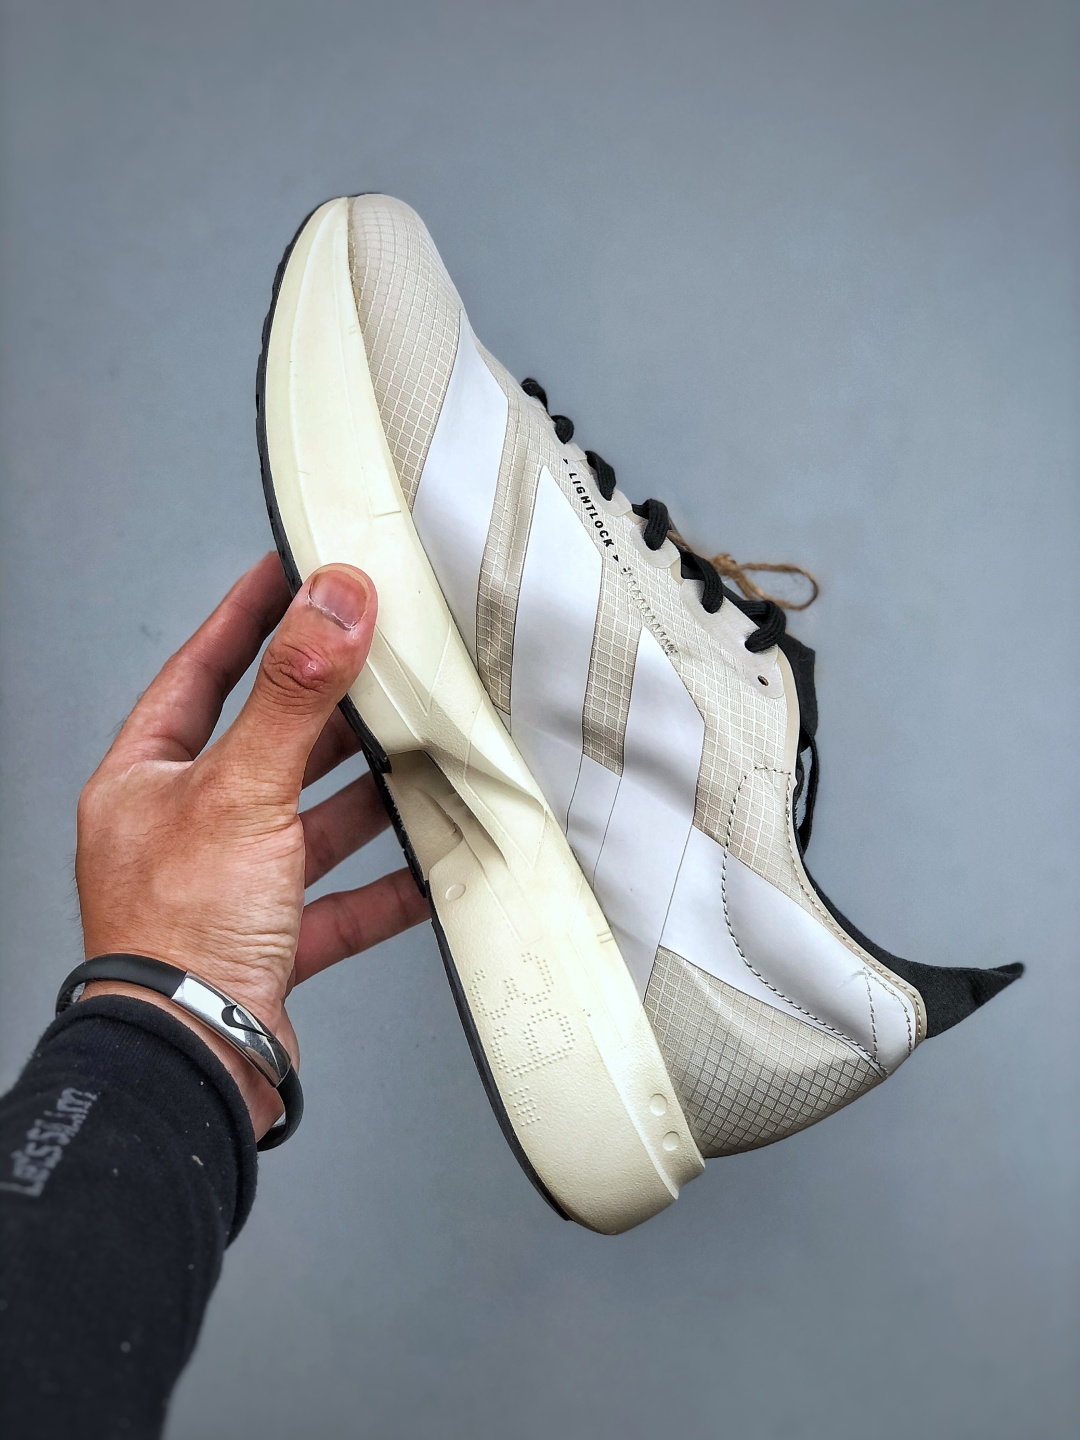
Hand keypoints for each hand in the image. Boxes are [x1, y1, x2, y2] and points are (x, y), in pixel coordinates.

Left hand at [75, 553, 428, 1137]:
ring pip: (310, 822)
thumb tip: (332, 602)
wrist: (192, 1064)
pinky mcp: (271, 942)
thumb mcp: (241, 792)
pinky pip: (342, 900)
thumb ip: (293, 694)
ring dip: (366, 797)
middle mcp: (183, 828)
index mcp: (148, 779)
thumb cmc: (179, 934)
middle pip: (267, 745)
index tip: (293, 571)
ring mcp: (228, 887)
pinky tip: (432, 866)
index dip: (248, 617)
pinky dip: (387, 883)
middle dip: (331, 711)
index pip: (200, 670)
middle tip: (385, 662)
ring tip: (424, 755)